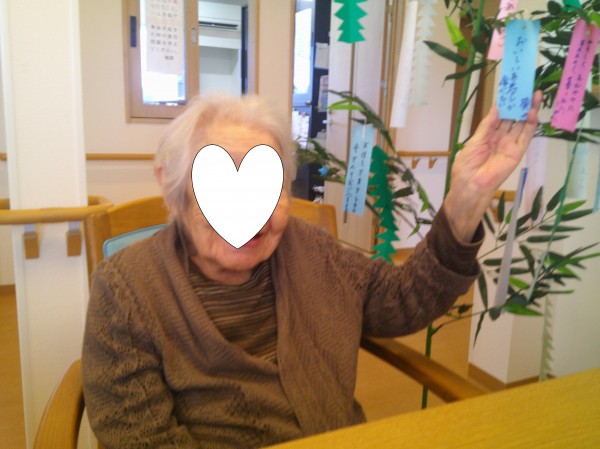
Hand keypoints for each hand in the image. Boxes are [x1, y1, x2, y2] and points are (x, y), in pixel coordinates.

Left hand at [444, 90, 541, 241]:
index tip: (509, 90)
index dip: (504, 104)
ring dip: (528, 110)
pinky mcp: (517, 153)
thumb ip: (486, 126)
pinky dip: (530, 124)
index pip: (498, 116)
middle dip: (518, 104)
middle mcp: (500, 139)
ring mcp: (509, 145)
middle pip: (512, 118)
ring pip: (521, 125)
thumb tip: (496, 108)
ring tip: (534, 95)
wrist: (470, 186)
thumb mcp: (474, 142)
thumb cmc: (466, 166)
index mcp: (487, 136)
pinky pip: (525, 137)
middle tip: (525, 88)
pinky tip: (532, 112)